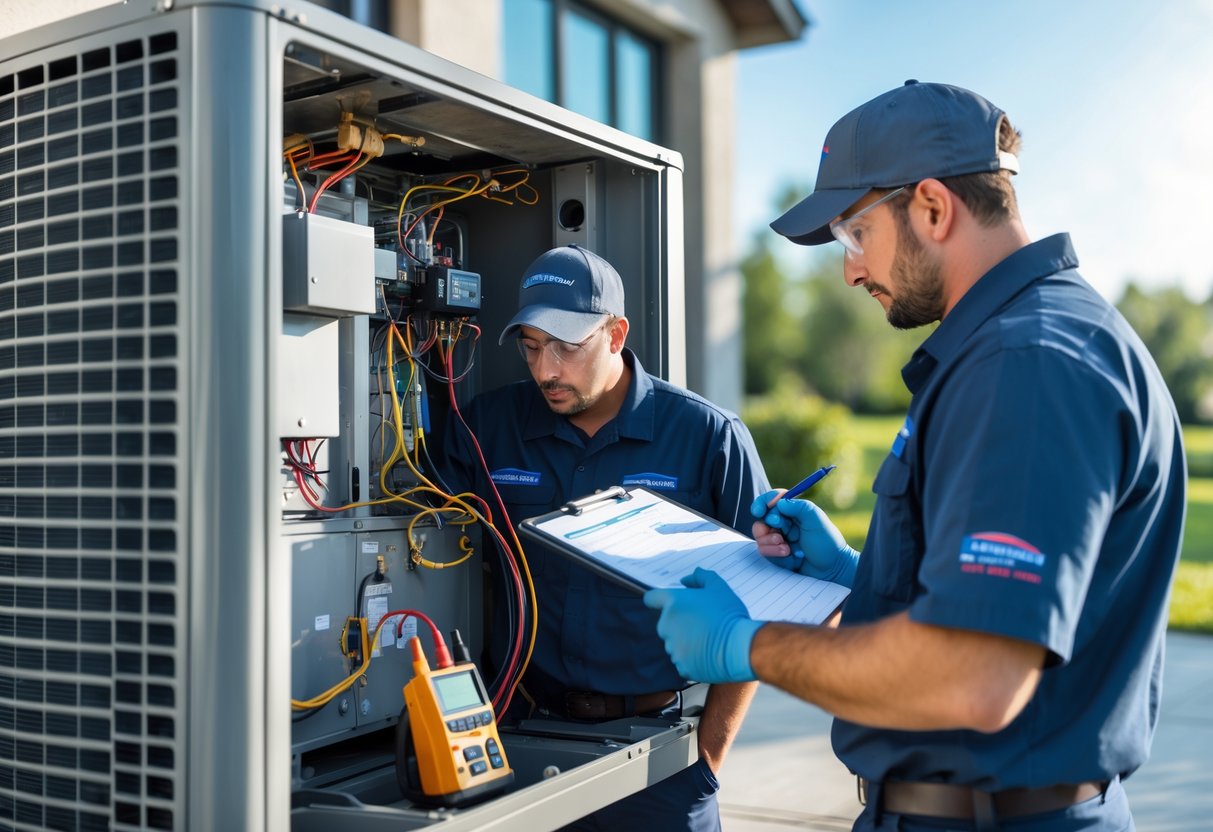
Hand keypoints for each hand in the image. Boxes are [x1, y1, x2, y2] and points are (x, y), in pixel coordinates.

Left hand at [643, 568, 762, 683]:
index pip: (651, 598)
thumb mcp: (718, 587)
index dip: (659, 600)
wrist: (739, 647)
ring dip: (685, 640)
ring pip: (674, 642)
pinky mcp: (680, 664)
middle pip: (665, 622)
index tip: (672, 604)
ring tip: (708, 638)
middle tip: (702, 622)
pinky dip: (692, 658)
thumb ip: (700, 577)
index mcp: (673, 603)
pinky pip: (682, 659)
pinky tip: (708, 652)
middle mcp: (666, 624)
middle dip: (679, 622)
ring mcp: (672, 647)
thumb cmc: (729, 615)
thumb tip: (686, 580)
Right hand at [750, 491, 858, 587]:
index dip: (763, 503)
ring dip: (771, 544)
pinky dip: (776, 555)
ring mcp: (779, 540)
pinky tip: (790, 558)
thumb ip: (799, 506)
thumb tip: (779, 503)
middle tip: (779, 536)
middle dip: (766, 529)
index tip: (759, 511)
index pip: (772, 501)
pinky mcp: (777, 554)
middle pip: (761, 520)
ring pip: (760, 538)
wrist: (832, 569)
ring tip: (787, 550)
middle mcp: (784, 524)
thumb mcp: (816, 520)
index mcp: (793, 512)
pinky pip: (765, 552)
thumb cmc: (827, 543)